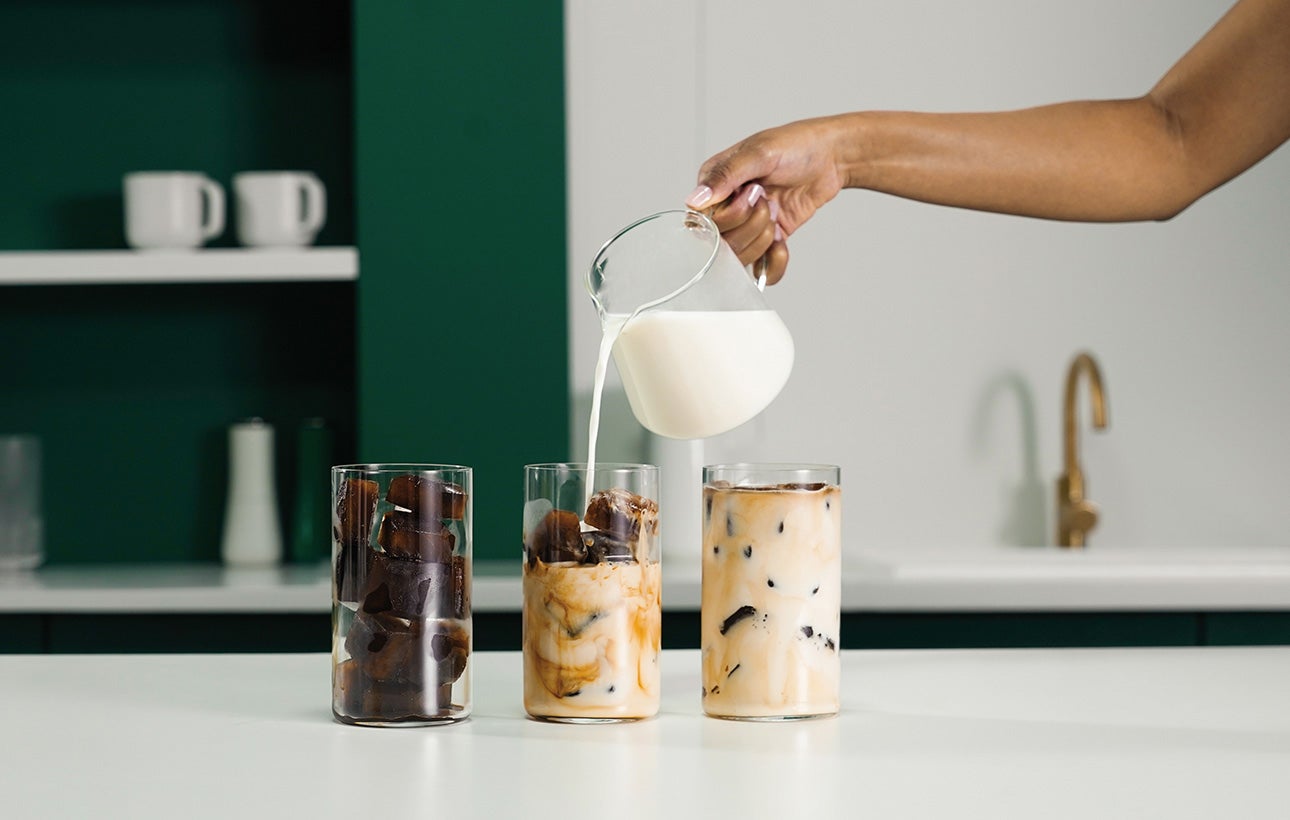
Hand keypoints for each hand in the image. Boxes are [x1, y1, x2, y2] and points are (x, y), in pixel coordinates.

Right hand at [686, 117, 847, 283]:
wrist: (831, 157)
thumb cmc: (795, 145)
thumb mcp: (759, 153)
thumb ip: (725, 176)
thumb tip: (695, 200)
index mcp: (714, 185)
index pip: (704, 220)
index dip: (731, 216)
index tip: (754, 193)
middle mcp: (725, 208)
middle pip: (722, 244)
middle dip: (752, 225)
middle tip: (768, 200)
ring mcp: (745, 227)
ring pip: (740, 258)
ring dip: (764, 240)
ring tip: (776, 212)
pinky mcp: (766, 240)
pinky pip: (762, 268)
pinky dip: (775, 261)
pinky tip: (783, 242)